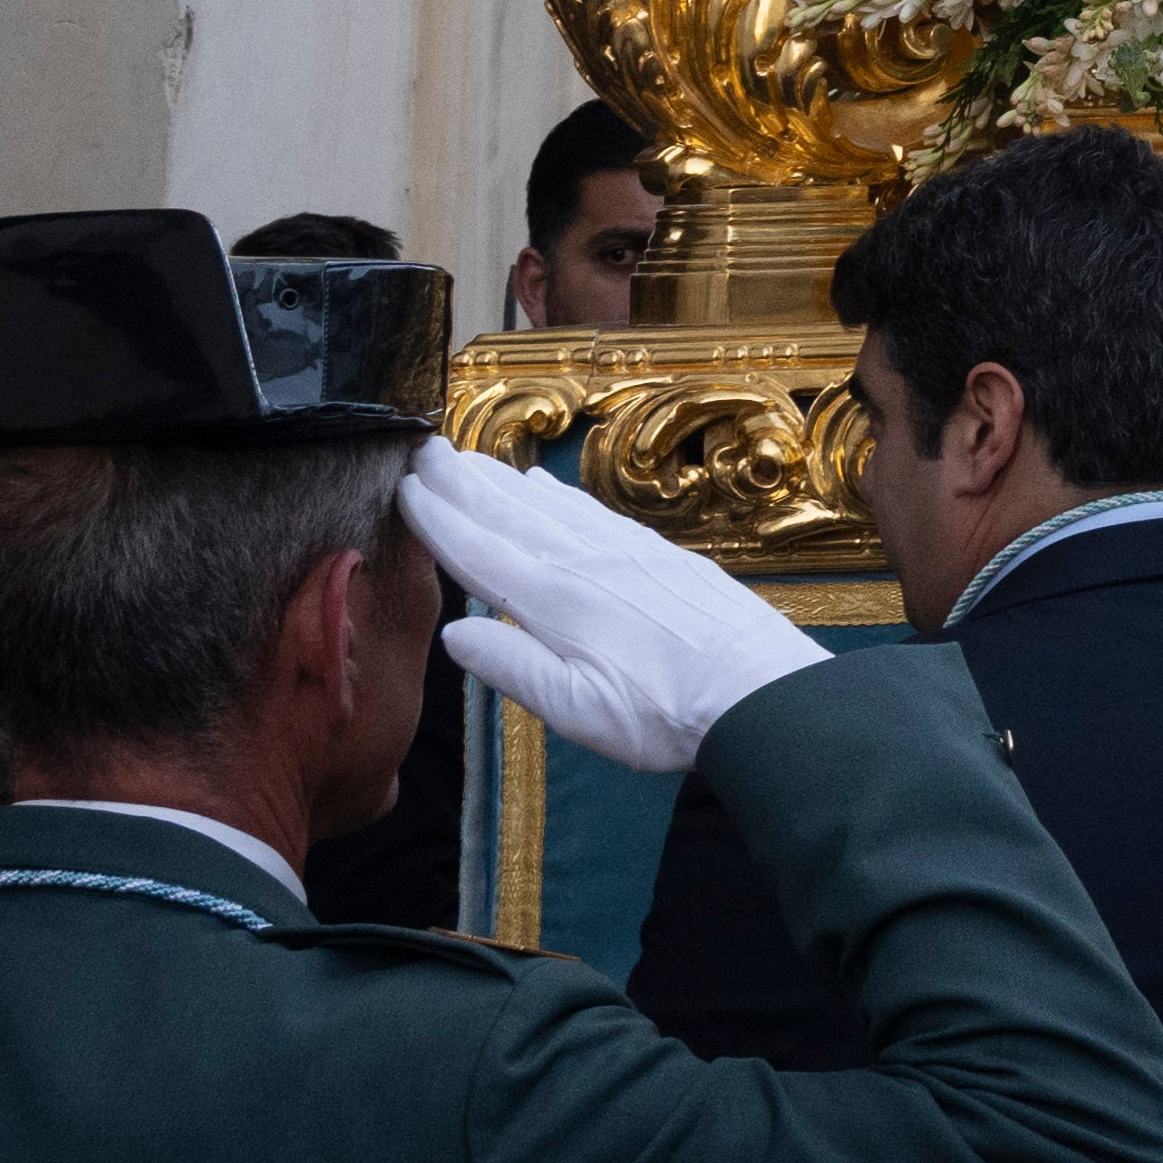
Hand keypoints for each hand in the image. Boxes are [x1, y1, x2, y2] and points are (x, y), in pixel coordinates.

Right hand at [408, 440, 827, 774]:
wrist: (760, 690)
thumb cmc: (663, 713)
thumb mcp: (576, 709)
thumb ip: (512, 666)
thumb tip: (452, 632)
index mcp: (555, 600)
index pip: (480, 551)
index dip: (438, 521)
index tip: (402, 488)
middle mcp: (585, 562)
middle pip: (509, 514)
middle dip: (461, 483)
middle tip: (421, 448)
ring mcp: (624, 551)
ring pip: (548, 505)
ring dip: (502, 481)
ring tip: (466, 458)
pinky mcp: (657, 553)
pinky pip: (590, 510)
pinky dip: (556, 494)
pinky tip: (542, 486)